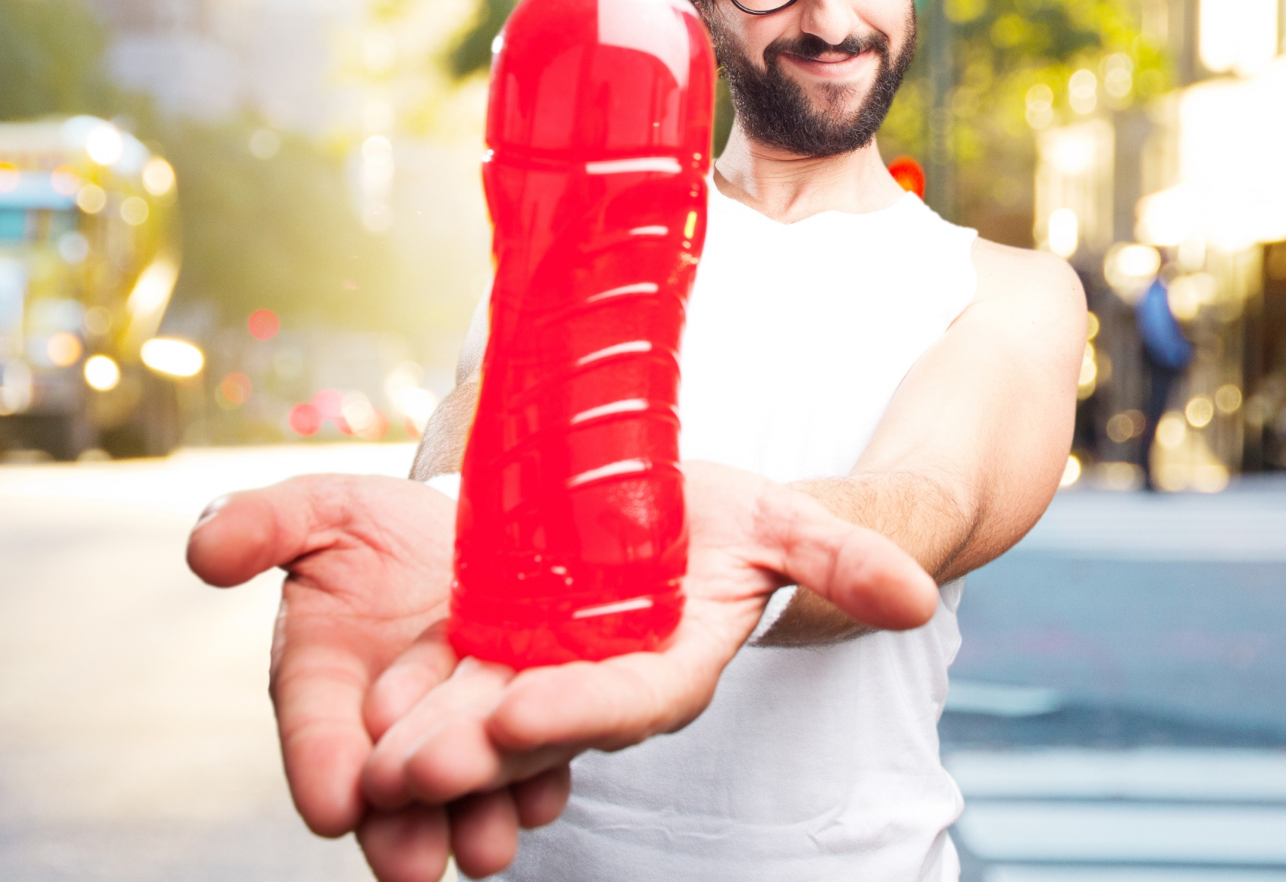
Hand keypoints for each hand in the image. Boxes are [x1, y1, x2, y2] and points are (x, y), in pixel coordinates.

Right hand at [186, 473, 568, 881]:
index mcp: (326, 686)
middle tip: (411, 861)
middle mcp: (396, 730)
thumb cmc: (379, 528)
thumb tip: (206, 550)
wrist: (472, 520)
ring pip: (473, 790)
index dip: (321, 766)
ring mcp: (469, 731)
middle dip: (403, 827)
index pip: (316, 736)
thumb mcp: (320, 511)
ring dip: (479, 817)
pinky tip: (549, 789)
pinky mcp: (538, 719)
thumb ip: (261, 525)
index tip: (330, 803)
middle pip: (395, 793)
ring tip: (485, 841)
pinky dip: (545, 777)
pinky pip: (544, 758)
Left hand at [358, 461, 939, 874]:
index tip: (514, 716)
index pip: (629, 702)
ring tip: (368, 761)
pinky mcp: (504, 644)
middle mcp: (605, 682)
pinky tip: (367, 709)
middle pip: (541, 723)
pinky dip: (415, 695)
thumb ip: (842, 559)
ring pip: (484, 714)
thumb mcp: (787, 523)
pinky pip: (456, 676)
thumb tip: (919, 599)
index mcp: (673, 666)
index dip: (578, 712)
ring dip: (430, 741)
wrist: (685, 513)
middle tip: (403, 770)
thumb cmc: (741, 524)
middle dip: (476, 752)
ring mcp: (549, 668)